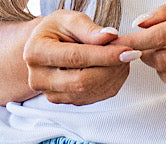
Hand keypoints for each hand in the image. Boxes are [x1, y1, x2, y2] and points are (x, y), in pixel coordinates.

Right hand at [22, 8, 136, 104]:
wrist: (47, 46)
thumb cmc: (57, 30)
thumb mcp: (70, 20)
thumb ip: (89, 29)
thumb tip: (110, 37)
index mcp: (35, 52)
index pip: (75, 58)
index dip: (104, 56)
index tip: (127, 50)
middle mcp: (39, 78)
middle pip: (82, 81)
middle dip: (111, 68)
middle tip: (129, 54)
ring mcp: (52, 94)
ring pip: (89, 92)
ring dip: (113, 77)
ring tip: (123, 59)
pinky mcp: (65, 101)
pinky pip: (92, 98)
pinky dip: (109, 84)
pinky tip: (115, 69)